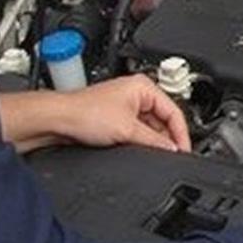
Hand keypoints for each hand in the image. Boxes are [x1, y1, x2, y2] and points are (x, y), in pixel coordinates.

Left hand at [57, 75, 191, 152]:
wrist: (58, 120)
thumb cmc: (84, 113)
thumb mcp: (127, 129)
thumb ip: (154, 141)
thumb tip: (172, 148)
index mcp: (144, 86)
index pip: (174, 111)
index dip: (181, 133)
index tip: (184, 150)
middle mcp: (136, 94)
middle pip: (163, 119)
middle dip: (166, 137)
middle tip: (172, 155)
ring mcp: (126, 106)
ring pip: (150, 126)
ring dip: (152, 140)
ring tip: (154, 153)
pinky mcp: (116, 119)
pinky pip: (137, 131)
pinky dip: (141, 141)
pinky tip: (140, 150)